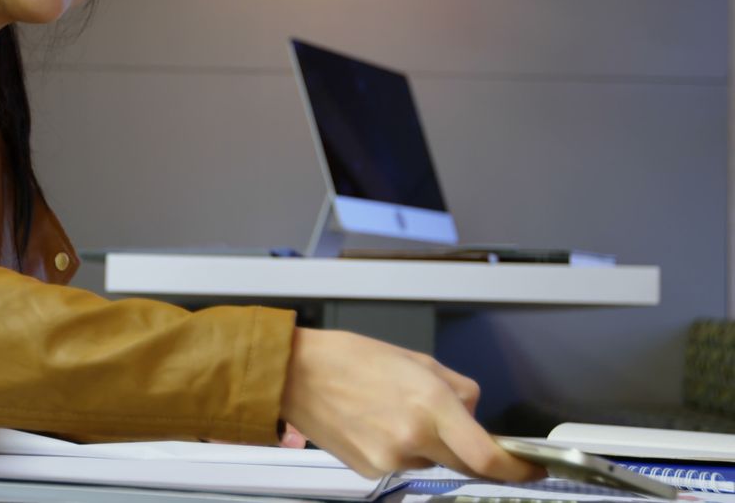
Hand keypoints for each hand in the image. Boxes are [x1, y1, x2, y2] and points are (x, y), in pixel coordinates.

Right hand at [280, 328, 544, 480]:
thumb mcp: (416, 359)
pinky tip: (378, 422)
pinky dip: (402, 448)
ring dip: (429, 444)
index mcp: (429, 404)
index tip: (533, 467)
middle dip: (469, 447)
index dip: (518, 469)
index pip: (487, 456)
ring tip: (395, 410)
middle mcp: (413, 439)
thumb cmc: (349, 358)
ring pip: (432, 462)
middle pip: (464, 462)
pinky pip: (403, 465)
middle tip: (451, 423)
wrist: (297, 375)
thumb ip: (455, 388)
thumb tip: (472, 411)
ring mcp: (390, 459)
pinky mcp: (370, 470)